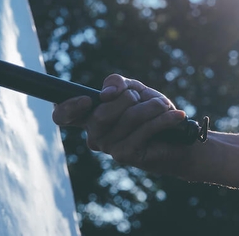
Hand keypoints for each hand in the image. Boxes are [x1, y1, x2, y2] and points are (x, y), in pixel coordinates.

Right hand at [52, 74, 190, 171]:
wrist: (176, 137)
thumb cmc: (151, 111)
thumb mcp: (134, 89)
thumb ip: (117, 83)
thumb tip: (106, 94)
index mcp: (90, 117)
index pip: (62, 116)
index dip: (67, 107)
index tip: (87, 100)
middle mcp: (94, 135)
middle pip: (102, 112)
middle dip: (128, 98)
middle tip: (141, 99)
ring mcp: (108, 147)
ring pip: (128, 117)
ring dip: (151, 106)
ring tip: (164, 106)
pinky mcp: (126, 155)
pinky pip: (144, 129)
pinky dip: (162, 118)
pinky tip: (175, 115)